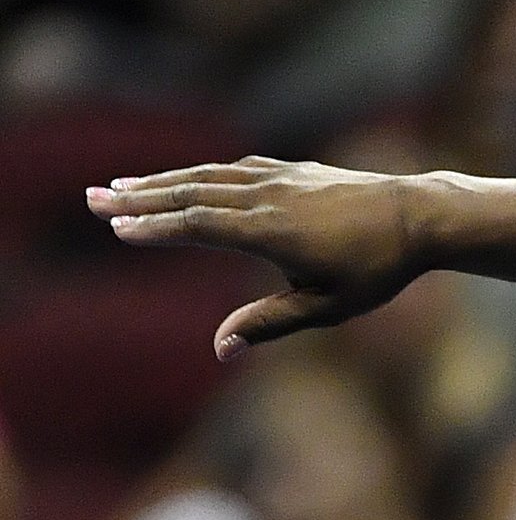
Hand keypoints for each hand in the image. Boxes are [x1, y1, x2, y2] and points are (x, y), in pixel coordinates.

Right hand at [89, 156, 428, 355]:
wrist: (420, 216)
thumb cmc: (377, 270)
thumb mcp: (328, 306)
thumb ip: (270, 323)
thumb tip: (220, 349)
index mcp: (271, 231)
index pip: (199, 225)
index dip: (156, 227)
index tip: (117, 229)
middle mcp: (268, 197)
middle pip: (192, 193)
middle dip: (140, 198)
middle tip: (92, 199)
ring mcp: (280, 178)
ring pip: (208, 176)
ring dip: (162, 181)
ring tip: (121, 186)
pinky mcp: (293, 170)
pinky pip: (234, 169)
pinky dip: (200, 173)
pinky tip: (183, 179)